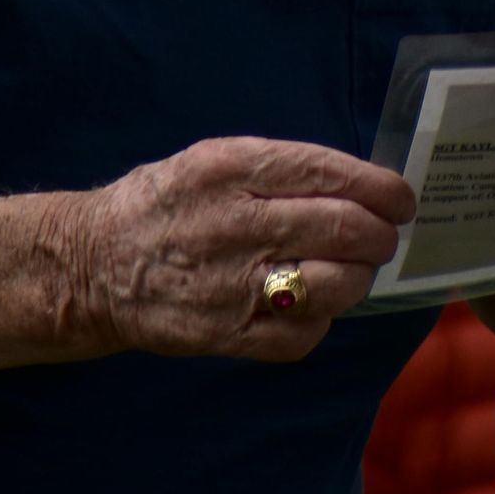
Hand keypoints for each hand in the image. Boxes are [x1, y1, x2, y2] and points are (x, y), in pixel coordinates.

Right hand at [77, 137, 415, 363]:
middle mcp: (234, 222)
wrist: (93, 264)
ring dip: (357, 278)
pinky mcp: (225, 334)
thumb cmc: (164, 204)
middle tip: (383, 238)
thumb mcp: (211, 159)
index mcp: (230, 168)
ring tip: (350, 270)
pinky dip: (320, 319)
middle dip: (379, 235)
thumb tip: (358, 185)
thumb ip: (279, 170)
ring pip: (334, 283)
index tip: (402, 199)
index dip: (380, 188)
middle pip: (343, 228)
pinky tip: (309, 303)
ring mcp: (231, 283)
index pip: (328, 172)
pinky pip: (303, 333)